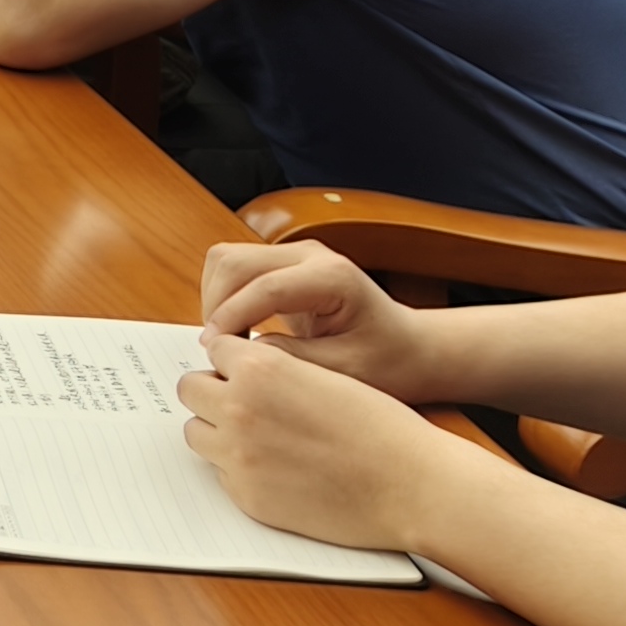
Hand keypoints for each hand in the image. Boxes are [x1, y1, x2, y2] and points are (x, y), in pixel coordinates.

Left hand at [177, 328, 455, 553]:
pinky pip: (221, 474)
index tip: (246, 371)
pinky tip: (279, 471)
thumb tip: (234, 370)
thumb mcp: (322, 375)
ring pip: (196, 432)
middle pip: (191, 390)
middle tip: (247, 405)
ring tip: (259, 438)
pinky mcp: (248, 497)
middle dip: (215, 393)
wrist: (413, 485)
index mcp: (260, 368)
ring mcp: (239, 456)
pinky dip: (240, 470)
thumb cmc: (380, 427)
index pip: (215, 349)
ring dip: (218, 432)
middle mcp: (239, 408)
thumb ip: (272, 371)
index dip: (234, 360)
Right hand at [200, 240, 445, 396]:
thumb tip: (244, 352)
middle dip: (217, 304)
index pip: (265, 286)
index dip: (233, 316)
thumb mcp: (348, 371)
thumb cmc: (390, 361)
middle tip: (218, 348)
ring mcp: (295, 254)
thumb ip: (296, 360)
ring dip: (216, 297)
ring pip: (228, 258)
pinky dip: (225, 296)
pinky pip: (236, 268)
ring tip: (226, 339)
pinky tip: (236, 329)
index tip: (214, 348)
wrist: (411, 347)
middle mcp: (311, 255)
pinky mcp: (283, 264)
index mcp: (333, 277)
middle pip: (236, 261)